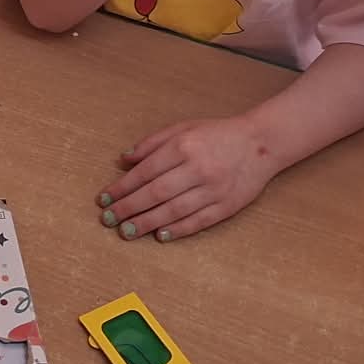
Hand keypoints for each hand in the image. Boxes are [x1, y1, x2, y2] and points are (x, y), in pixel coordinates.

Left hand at [97, 114, 276, 241]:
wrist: (260, 144)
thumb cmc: (216, 135)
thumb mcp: (183, 128)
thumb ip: (152, 143)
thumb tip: (123, 160)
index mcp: (184, 146)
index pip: (146, 171)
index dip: (122, 187)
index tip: (104, 198)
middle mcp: (198, 168)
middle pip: (156, 193)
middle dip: (129, 208)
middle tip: (108, 219)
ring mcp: (214, 189)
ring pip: (174, 210)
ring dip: (147, 222)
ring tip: (126, 231)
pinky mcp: (227, 206)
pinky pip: (198, 221)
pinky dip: (177, 230)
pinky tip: (159, 235)